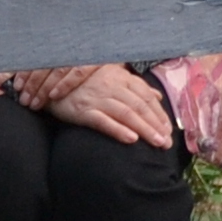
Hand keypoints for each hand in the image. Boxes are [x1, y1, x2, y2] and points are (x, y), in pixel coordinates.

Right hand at [42, 64, 175, 148]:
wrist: (52, 82)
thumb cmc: (85, 82)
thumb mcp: (112, 78)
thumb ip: (135, 87)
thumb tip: (157, 96)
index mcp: (121, 78)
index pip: (146, 97)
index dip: (159, 114)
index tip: (169, 129)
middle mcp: (112, 86)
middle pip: (140, 106)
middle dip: (156, 125)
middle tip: (168, 142)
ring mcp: (98, 98)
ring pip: (127, 114)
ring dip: (144, 129)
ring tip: (158, 143)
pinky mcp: (83, 110)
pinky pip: (103, 121)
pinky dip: (118, 130)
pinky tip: (131, 139)